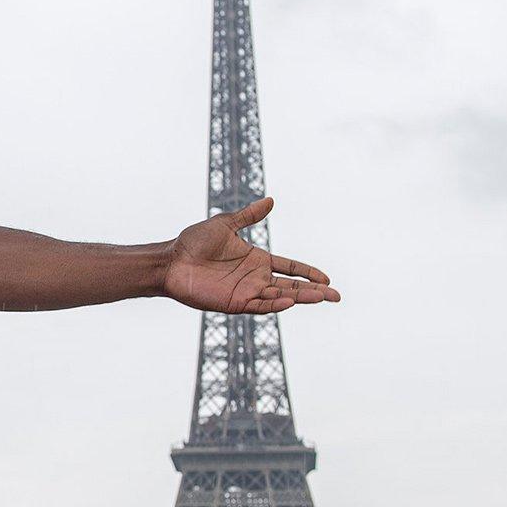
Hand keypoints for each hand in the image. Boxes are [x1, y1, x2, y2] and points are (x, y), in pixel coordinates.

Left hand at [162, 196, 339, 313]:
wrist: (171, 260)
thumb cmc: (194, 242)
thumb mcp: (225, 224)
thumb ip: (248, 216)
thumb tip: (270, 200)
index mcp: (256, 260)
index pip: (290, 268)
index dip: (308, 273)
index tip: (327, 278)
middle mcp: (255, 278)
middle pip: (292, 286)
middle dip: (314, 292)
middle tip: (336, 296)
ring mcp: (245, 292)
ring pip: (280, 298)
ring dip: (300, 298)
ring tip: (321, 297)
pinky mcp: (233, 303)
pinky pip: (259, 306)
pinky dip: (274, 305)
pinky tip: (289, 301)